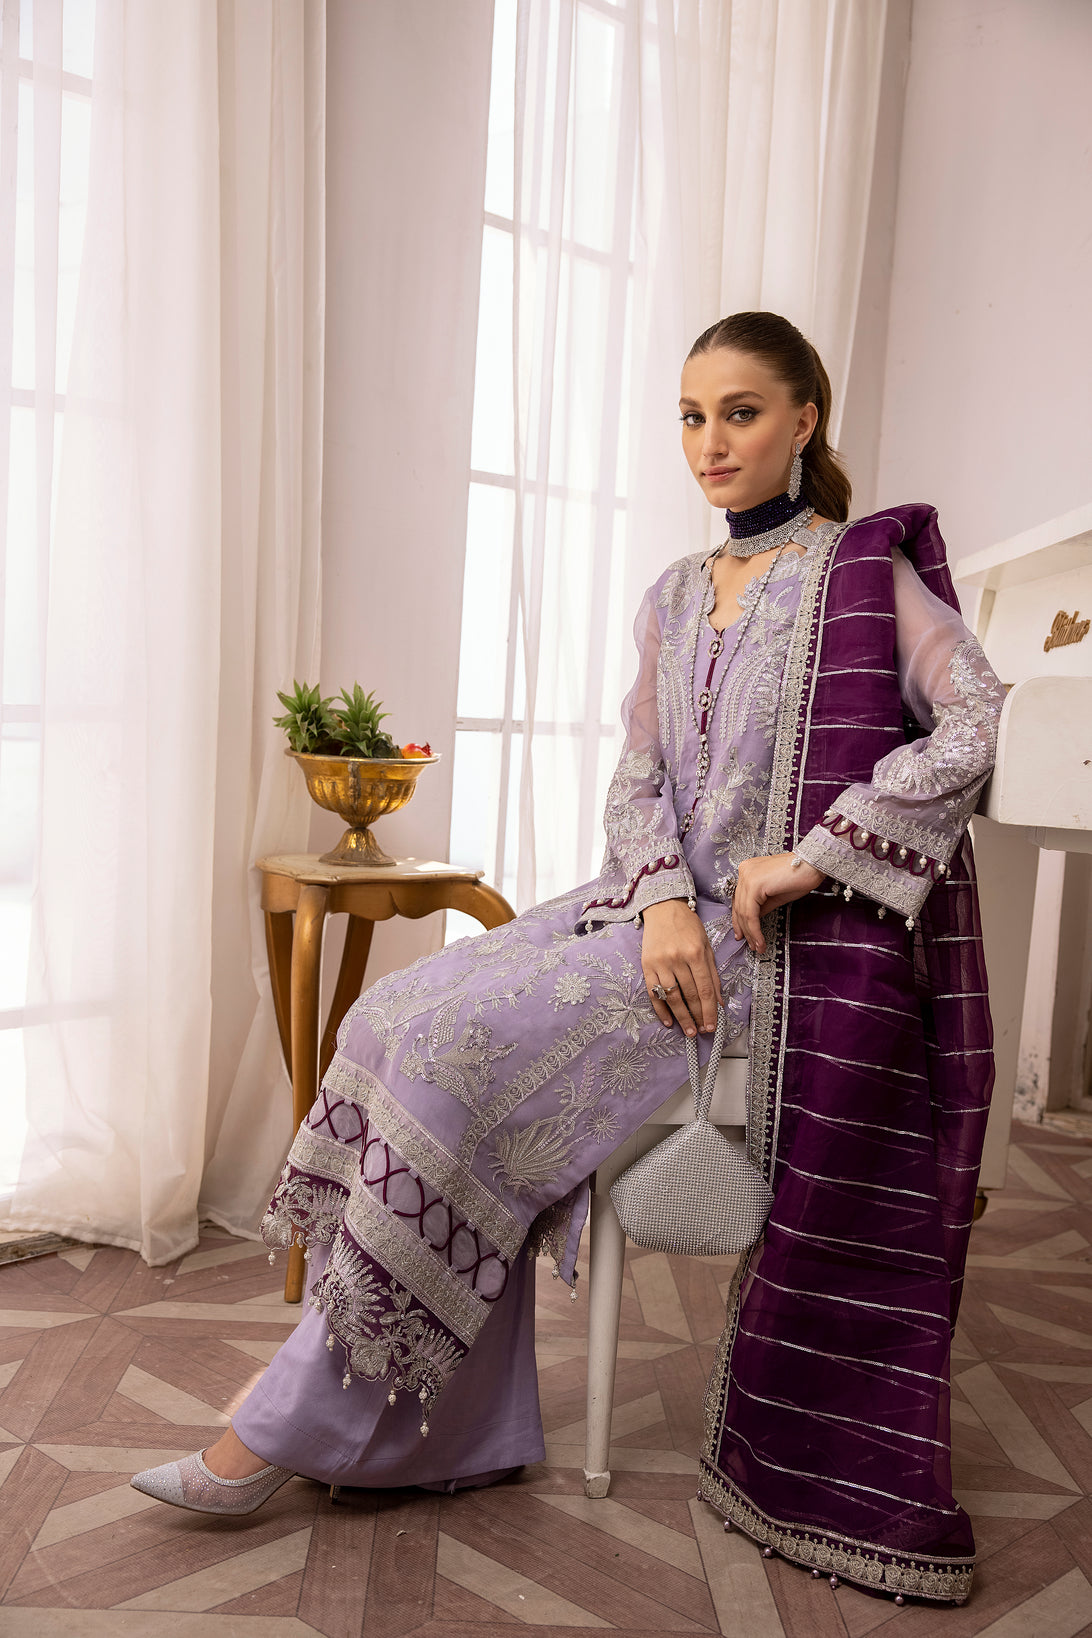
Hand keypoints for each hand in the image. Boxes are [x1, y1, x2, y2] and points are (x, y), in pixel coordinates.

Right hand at [641, 899, 722, 1035]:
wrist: (663, 908)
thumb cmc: (688, 926)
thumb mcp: (706, 946)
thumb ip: (713, 974)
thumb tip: (719, 1001)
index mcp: (696, 953)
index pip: (705, 989)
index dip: (709, 1011)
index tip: (712, 1026)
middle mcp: (677, 959)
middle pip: (689, 995)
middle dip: (697, 1017)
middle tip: (701, 1032)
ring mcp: (660, 963)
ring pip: (671, 997)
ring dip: (681, 1017)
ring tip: (688, 1031)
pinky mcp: (647, 965)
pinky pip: (653, 993)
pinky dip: (660, 1010)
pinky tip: (668, 1021)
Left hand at [731, 853, 824, 955]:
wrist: (813, 864)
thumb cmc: (799, 876)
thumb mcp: (775, 895)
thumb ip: (762, 906)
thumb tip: (753, 921)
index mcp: (748, 871)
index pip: (739, 900)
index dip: (740, 920)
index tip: (744, 935)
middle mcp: (744, 871)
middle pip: (739, 906)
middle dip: (745, 929)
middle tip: (751, 945)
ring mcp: (747, 876)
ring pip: (743, 912)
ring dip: (751, 933)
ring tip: (758, 946)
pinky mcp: (754, 884)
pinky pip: (751, 913)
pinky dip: (755, 929)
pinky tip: (760, 940)